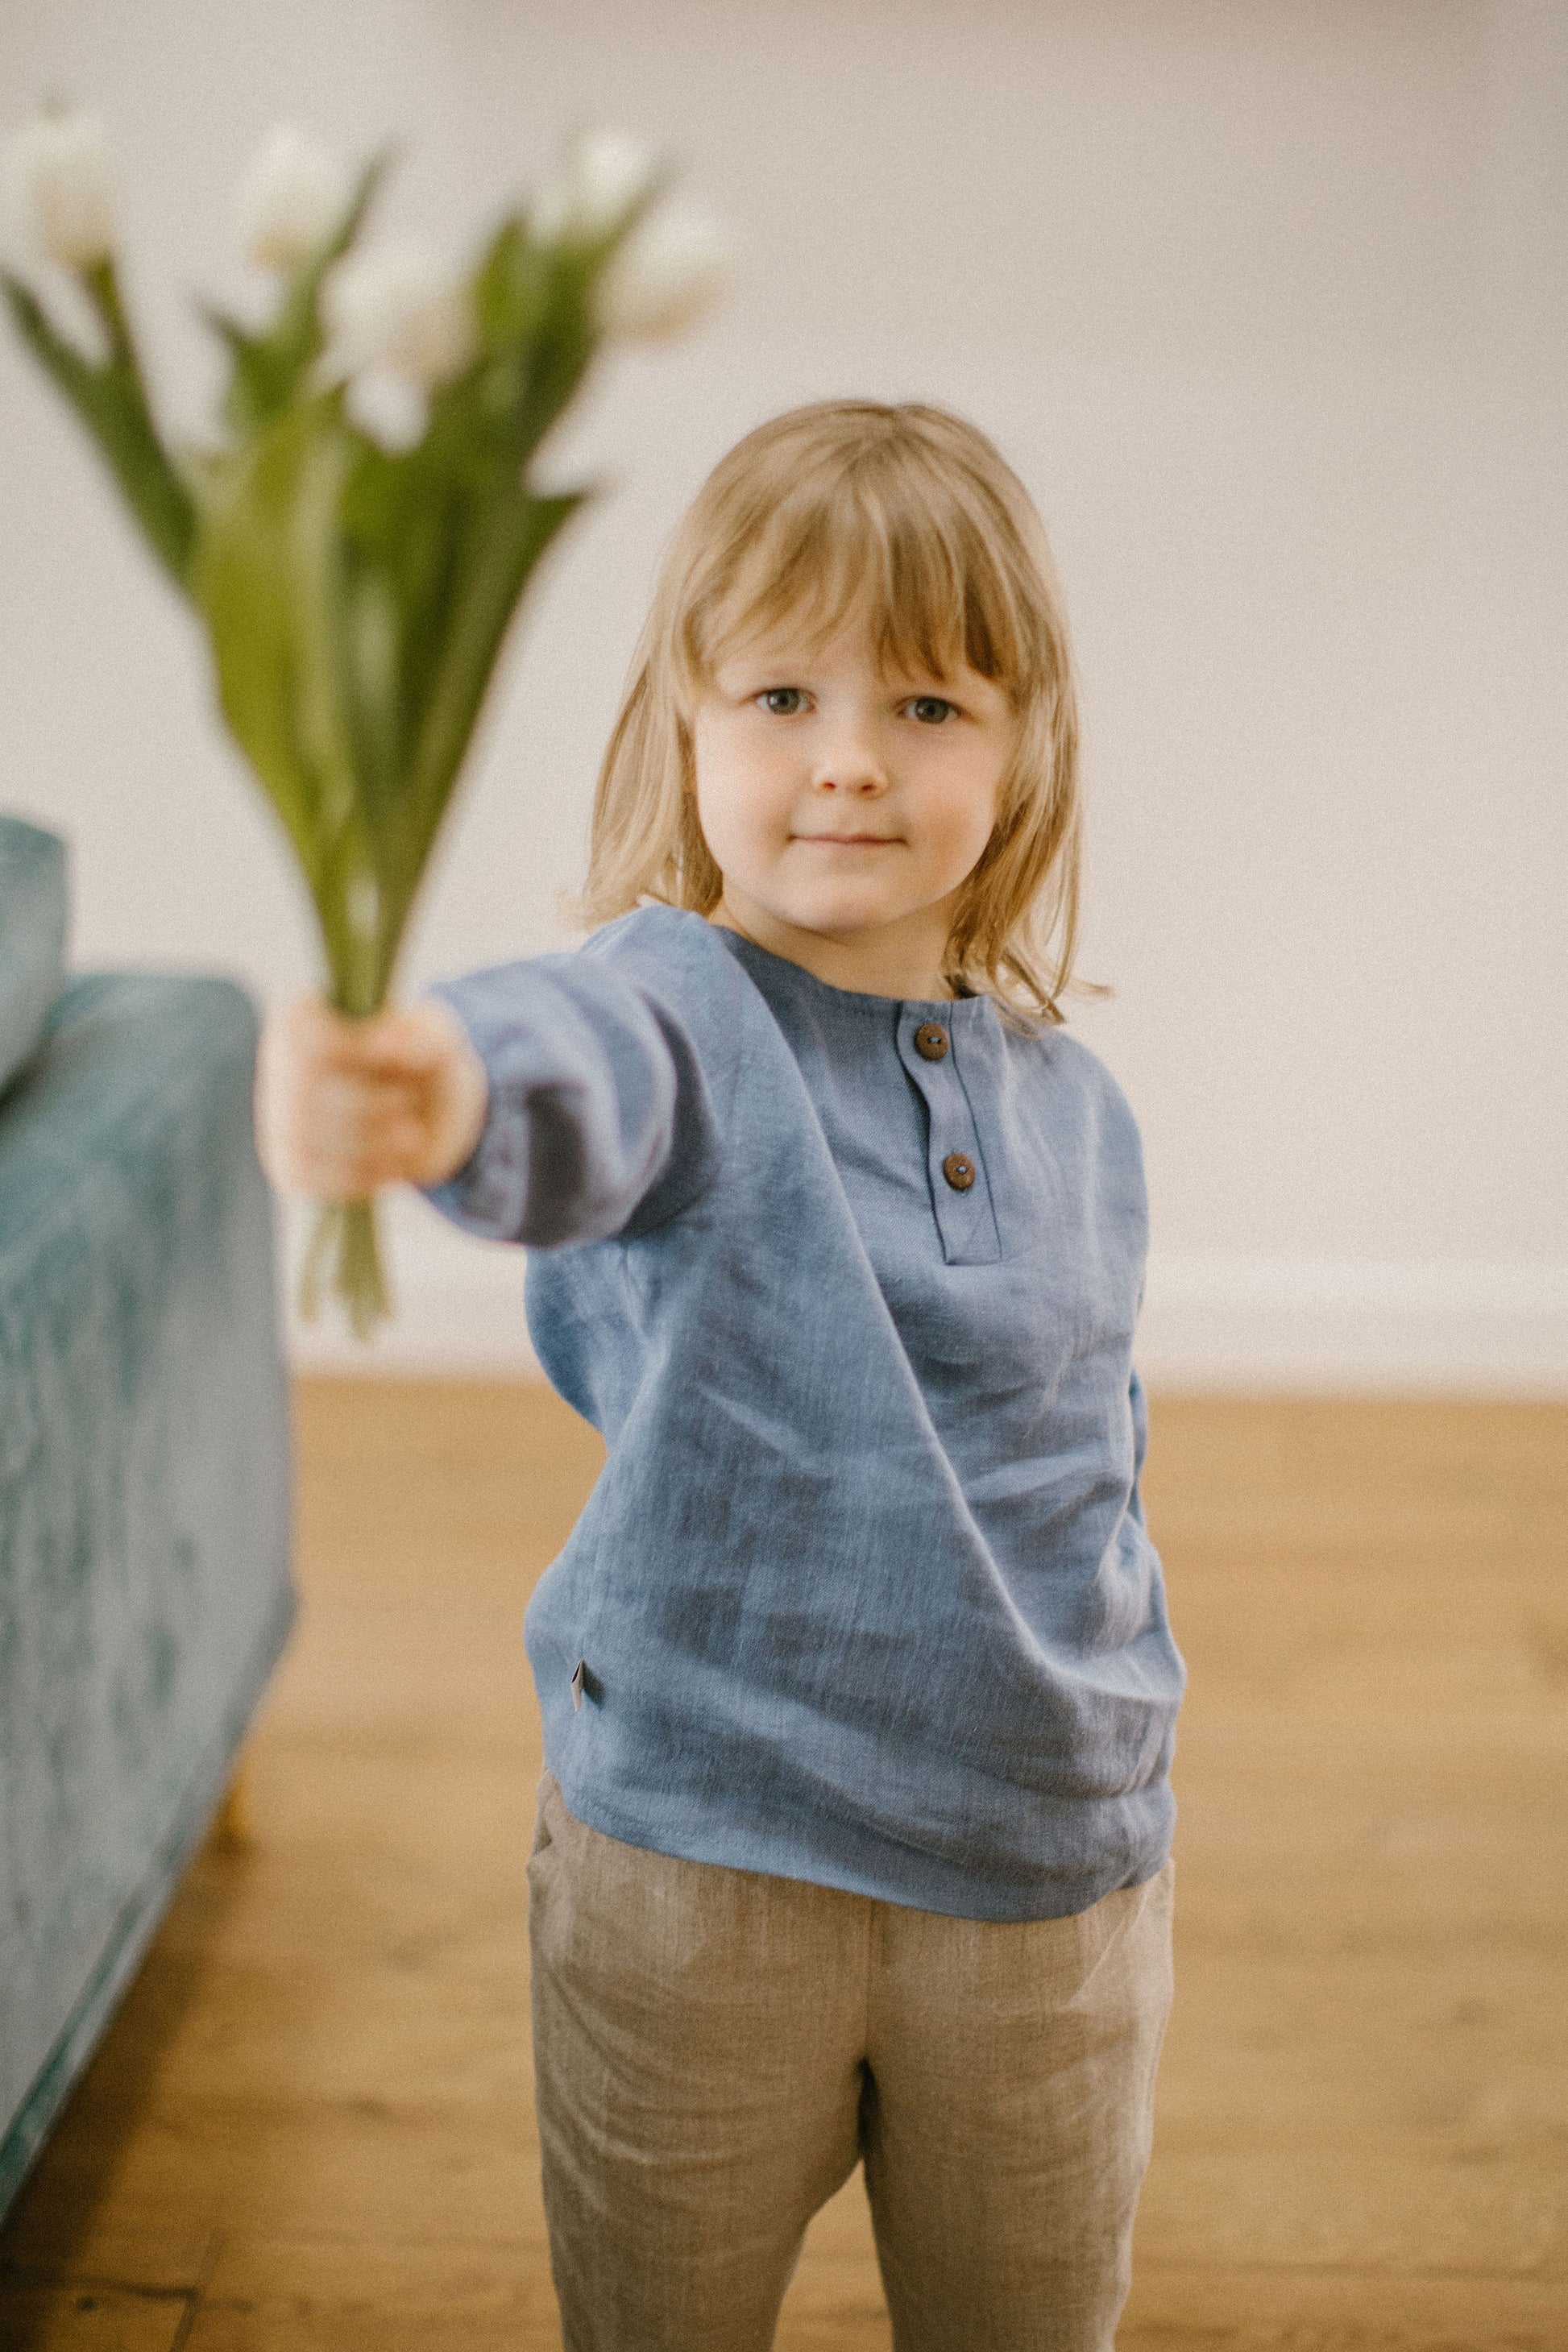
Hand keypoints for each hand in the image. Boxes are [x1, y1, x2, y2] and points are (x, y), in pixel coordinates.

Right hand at [255, 994, 488, 1200]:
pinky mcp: (291, 1166)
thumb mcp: (437, 1038)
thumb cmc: (424, 1063)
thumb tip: (386, 1043)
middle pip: (304, 1091)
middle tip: (407, 1102)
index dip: (342, 1046)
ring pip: (307, 1140)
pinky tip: (391, 1163)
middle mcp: (280, 1067)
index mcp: (304, 1020)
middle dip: (369, 1104)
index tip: (388, 1054)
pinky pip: (313, 1179)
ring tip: (411, 1135)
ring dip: (372, 1144)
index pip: (296, 1028)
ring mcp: (279, 1119)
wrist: (431, 1115)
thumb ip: (421, 1035)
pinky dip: (362, 1175)